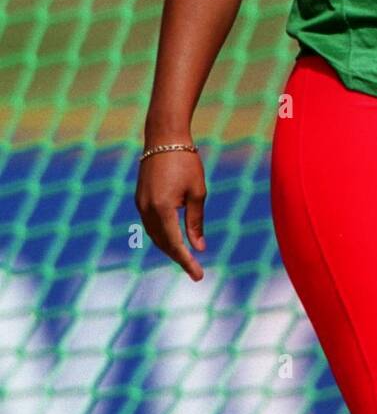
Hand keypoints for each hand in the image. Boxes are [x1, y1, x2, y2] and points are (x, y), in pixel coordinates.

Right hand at [135, 149, 206, 280]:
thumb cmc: (185, 162)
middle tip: (195, 270)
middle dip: (178, 257)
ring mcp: (140, 204)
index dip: (186, 261)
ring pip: (154, 235)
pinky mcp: (140, 198)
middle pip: (162, 243)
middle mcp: (146, 209)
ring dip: (169, 247)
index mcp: (162, 209)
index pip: (174, 244)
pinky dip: (162, 235)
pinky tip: (173, 238)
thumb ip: (195, 222)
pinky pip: (150, 224)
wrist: (164, 138)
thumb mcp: (197, 192)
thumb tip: (199, 247)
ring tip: (186, 258)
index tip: (198, 275)